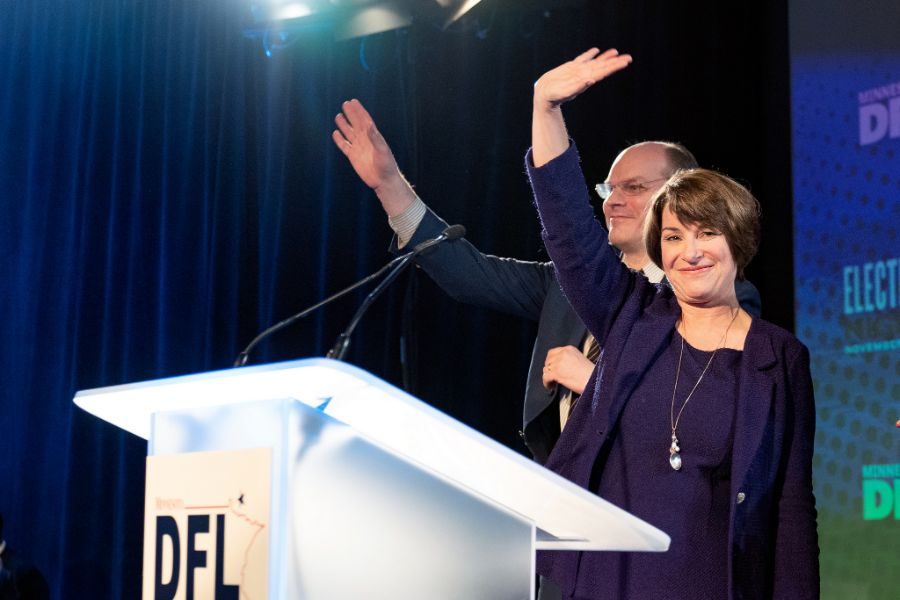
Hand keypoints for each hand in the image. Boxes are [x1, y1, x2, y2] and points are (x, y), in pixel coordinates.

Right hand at [332, 99, 414, 215]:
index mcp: (373, 136)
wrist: (383, 181)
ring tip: (338, 116)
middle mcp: (365, 140)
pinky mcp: (353, 156)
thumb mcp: (382, 150)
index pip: (365, 120)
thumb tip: (368, 125)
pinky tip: (335, 133)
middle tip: (345, 104)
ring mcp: (359, 148)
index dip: (359, 111)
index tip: (353, 102)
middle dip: (351, 114)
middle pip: (356, 124)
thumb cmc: (387, 165)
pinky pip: (344, 146)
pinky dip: (339, 140)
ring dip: (344, 125)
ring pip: (349, 133)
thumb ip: (375, 138)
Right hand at [533, 48, 631, 111]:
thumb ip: (578, 87)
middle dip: (615, 62)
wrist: (544, 95)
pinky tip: (596, 50)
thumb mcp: (566, 92)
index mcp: (586, 80)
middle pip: (603, 66)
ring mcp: (578, 71)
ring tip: (616, 52)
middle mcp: (585, 75)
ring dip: (605, 58)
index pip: (604, 72)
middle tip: (629, 58)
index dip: (614, 66)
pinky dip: (589, 54)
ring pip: (595, 62)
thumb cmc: (554, 97)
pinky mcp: (570, 67)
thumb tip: (591, 80)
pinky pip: (582, 59)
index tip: (625, 62)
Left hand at [541, 345, 594, 393]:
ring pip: (546, 369)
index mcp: (569, 349)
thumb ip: (568, 359)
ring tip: (552, 382)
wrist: (595, 381)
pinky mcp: (556, 373)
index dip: (551, 361)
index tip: (552, 367)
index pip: (553, 352)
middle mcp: (563, 353)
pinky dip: (546, 383)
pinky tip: (551, 387)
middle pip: (548, 360)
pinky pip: (545, 377)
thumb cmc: (591, 374)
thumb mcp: (580, 359)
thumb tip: (558, 365)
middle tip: (551, 375)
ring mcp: (559, 363)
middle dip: (548, 368)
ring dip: (548, 376)